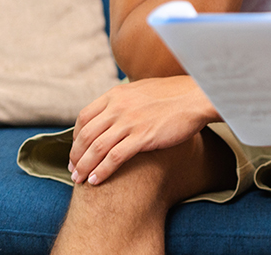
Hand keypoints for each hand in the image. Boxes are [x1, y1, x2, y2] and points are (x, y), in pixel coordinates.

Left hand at [67, 75, 219, 185]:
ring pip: (96, 148)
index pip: (84, 117)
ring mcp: (130, 122)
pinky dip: (101, 171)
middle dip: (75, 156)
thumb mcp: (142, 90)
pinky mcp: (143, 136)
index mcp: (116, 94)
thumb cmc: (174, 94)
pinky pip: (114, 157)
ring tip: (80, 180)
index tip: (77, 150)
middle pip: (85, 135)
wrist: (197, 97)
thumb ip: (124, 99)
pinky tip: (96, 180)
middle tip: (73, 170)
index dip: (75, 137)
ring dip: (84, 166)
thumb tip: (114, 110)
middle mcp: (118, 107)